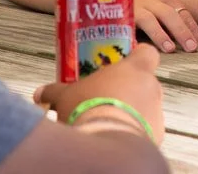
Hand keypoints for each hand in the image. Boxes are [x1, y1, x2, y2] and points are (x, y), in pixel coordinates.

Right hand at [34, 43, 165, 143]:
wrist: (106, 144)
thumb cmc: (88, 109)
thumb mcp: (65, 97)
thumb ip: (55, 91)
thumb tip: (40, 93)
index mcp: (134, 69)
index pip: (147, 52)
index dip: (139, 56)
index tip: (127, 63)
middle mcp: (151, 86)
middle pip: (146, 81)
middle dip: (130, 89)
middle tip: (109, 97)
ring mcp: (156, 110)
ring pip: (147, 105)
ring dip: (133, 110)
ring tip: (109, 120)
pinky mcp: (157, 133)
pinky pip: (148, 127)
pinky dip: (135, 130)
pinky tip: (116, 134)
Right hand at [134, 0, 197, 53]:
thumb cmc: (137, 6)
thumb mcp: (155, 10)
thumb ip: (168, 23)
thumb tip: (187, 45)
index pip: (186, 15)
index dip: (195, 31)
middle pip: (174, 15)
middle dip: (184, 32)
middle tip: (193, 48)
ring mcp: (142, 4)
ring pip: (157, 18)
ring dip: (166, 33)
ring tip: (172, 48)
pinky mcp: (127, 12)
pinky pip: (140, 23)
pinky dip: (151, 34)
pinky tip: (151, 46)